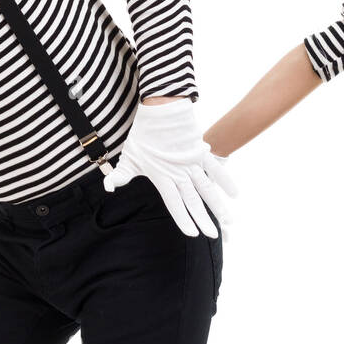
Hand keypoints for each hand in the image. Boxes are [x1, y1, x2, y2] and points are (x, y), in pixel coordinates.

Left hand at [104, 98, 238, 236]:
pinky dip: (225, 180)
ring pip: (207, 188)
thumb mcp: (129, 156)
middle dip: (204, 219)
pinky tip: (234, 194)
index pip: (174, 203)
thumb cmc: (143, 134)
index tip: (193, 234)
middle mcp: (179, 173)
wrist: (161, 109)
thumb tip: (108, 189)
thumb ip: (120, 175)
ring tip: (229, 220)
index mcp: (162, 177)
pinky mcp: (200, 152)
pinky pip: (215, 168)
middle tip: (213, 235)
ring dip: (218, 205)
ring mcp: (191, 163)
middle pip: (193, 201)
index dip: (184, 219)